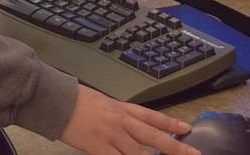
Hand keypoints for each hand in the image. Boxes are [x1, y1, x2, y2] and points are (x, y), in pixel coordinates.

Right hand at [58, 84, 200, 154]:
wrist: (57, 100)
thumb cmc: (76, 100)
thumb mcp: (102, 103)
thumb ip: (118, 115)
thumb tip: (130, 126)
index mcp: (122, 108)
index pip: (152, 117)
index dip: (171, 124)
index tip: (186, 129)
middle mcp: (121, 121)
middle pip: (153, 137)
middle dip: (175, 147)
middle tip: (192, 153)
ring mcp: (111, 135)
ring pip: (140, 153)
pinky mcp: (98, 147)